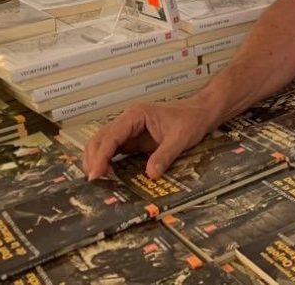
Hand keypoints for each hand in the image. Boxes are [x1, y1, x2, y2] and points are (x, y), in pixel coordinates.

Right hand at [83, 97, 215, 179]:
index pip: (110, 136)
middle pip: (100, 139)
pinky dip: (107, 162)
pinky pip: (114, 151)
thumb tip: (150, 175)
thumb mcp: (180, 138)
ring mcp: (129, 130)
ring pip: (103, 144)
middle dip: (93, 159)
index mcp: (135, 115)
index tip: (95, 175)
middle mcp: (127, 121)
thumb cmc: (191, 120)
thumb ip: (164, 155)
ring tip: (98, 181)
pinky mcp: (133, 140)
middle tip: (94, 182)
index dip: (100, 156)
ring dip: (96, 161)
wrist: (201, 112)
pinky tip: (108, 176)